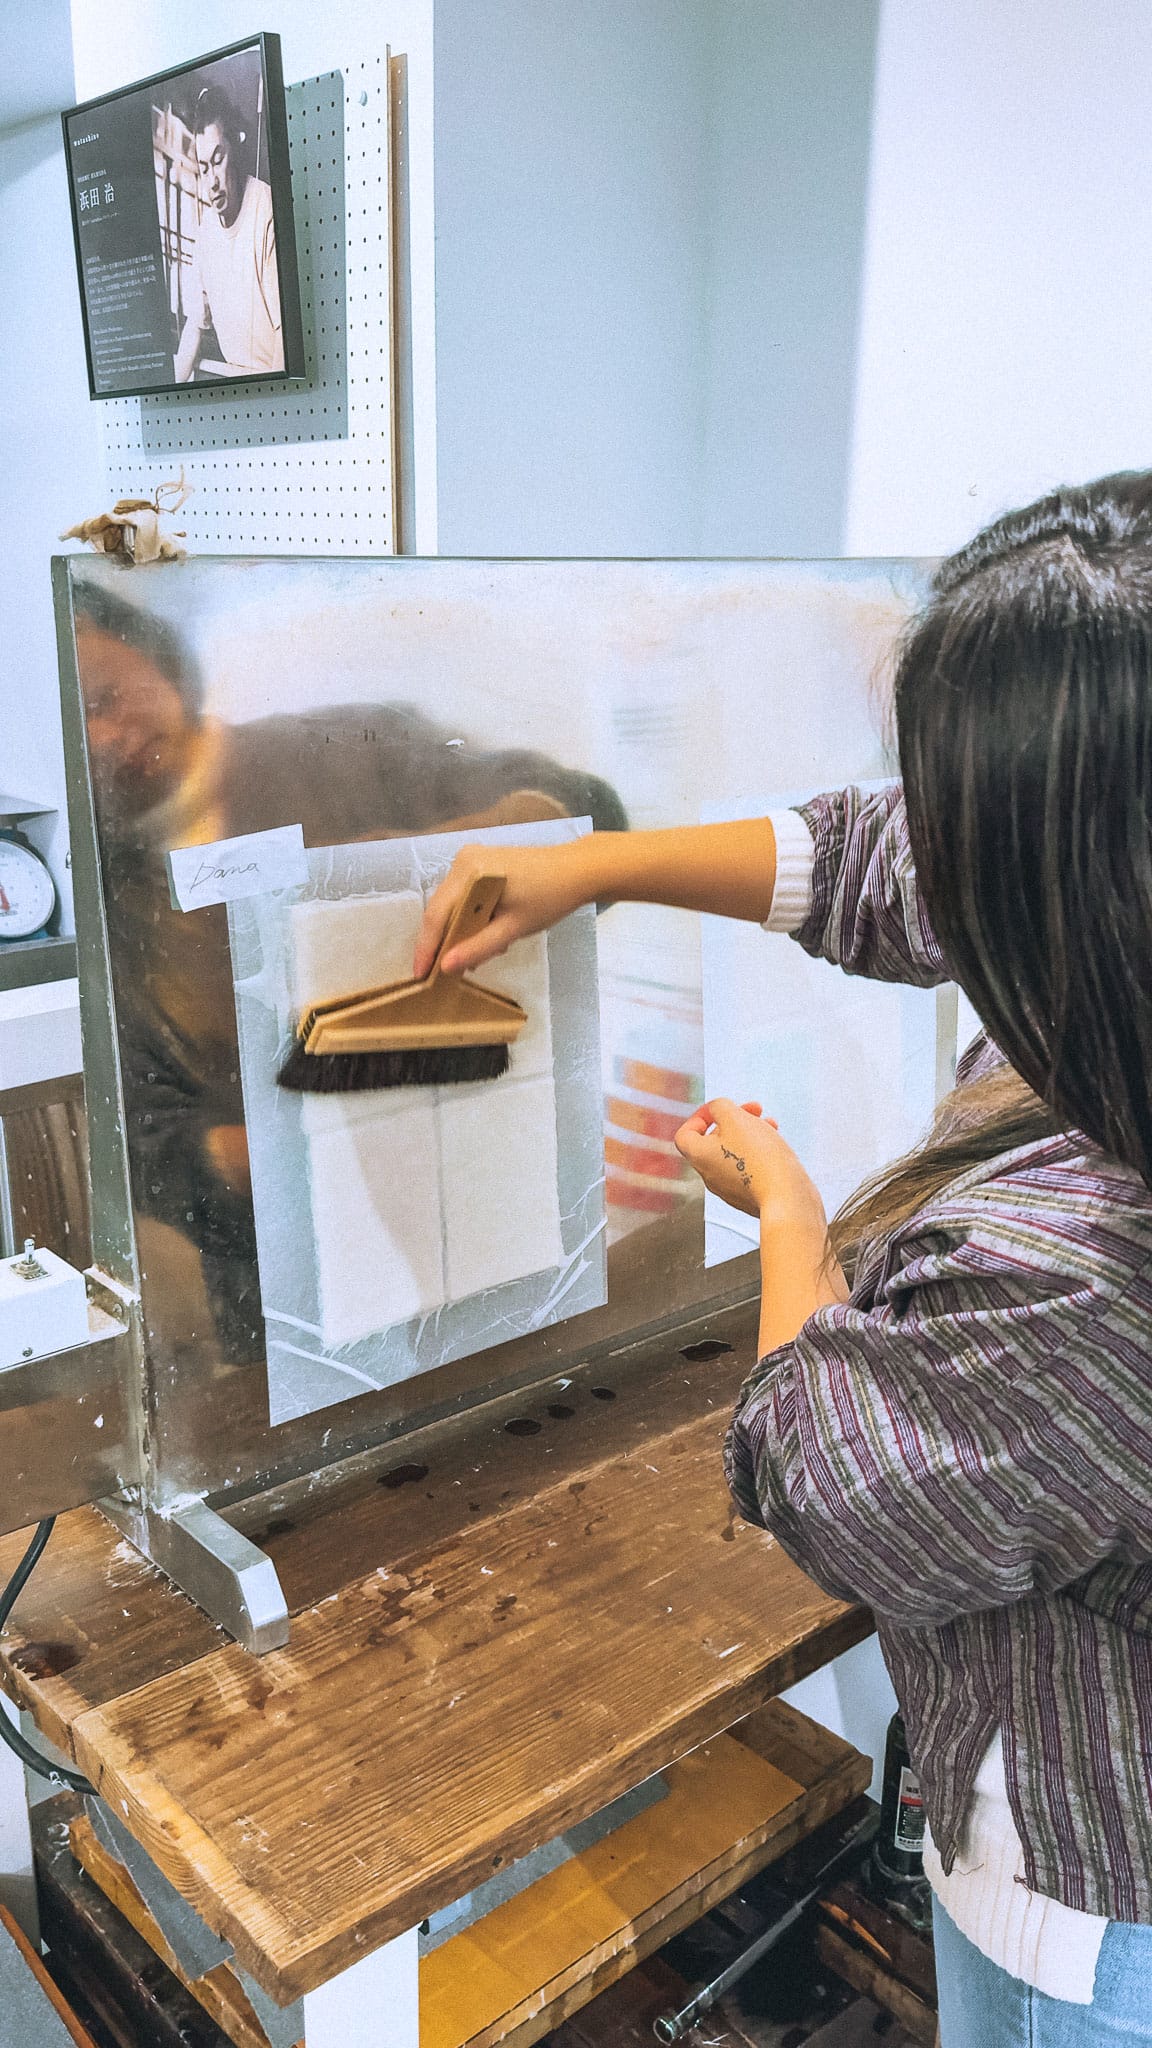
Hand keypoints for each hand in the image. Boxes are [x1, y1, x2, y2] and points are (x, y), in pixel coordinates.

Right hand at [415, 840, 590, 976]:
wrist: (578, 871)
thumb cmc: (550, 898)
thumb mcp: (513, 929)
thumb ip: (478, 947)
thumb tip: (445, 967)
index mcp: (470, 871)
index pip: (437, 914)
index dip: (427, 947)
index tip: (420, 976)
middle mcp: (463, 860)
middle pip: (442, 908)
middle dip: (444, 941)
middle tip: (445, 973)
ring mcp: (471, 859)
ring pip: (453, 903)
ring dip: (460, 931)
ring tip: (474, 957)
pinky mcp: (480, 862)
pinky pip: (465, 895)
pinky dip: (469, 917)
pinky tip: (484, 935)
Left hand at [675, 1098, 827, 1232]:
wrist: (786, 1197)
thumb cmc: (759, 1158)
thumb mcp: (735, 1118)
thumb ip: (720, 1107)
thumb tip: (717, 1109)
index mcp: (699, 1157)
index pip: (685, 1135)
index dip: (700, 1117)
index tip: (719, 1110)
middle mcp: (710, 1175)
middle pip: (714, 1141)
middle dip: (734, 1121)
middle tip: (754, 1110)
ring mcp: (730, 1189)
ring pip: (735, 1153)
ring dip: (750, 1134)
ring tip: (770, 1125)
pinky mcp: (750, 1196)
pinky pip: (748, 1169)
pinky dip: (759, 1154)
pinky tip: (777, 1146)